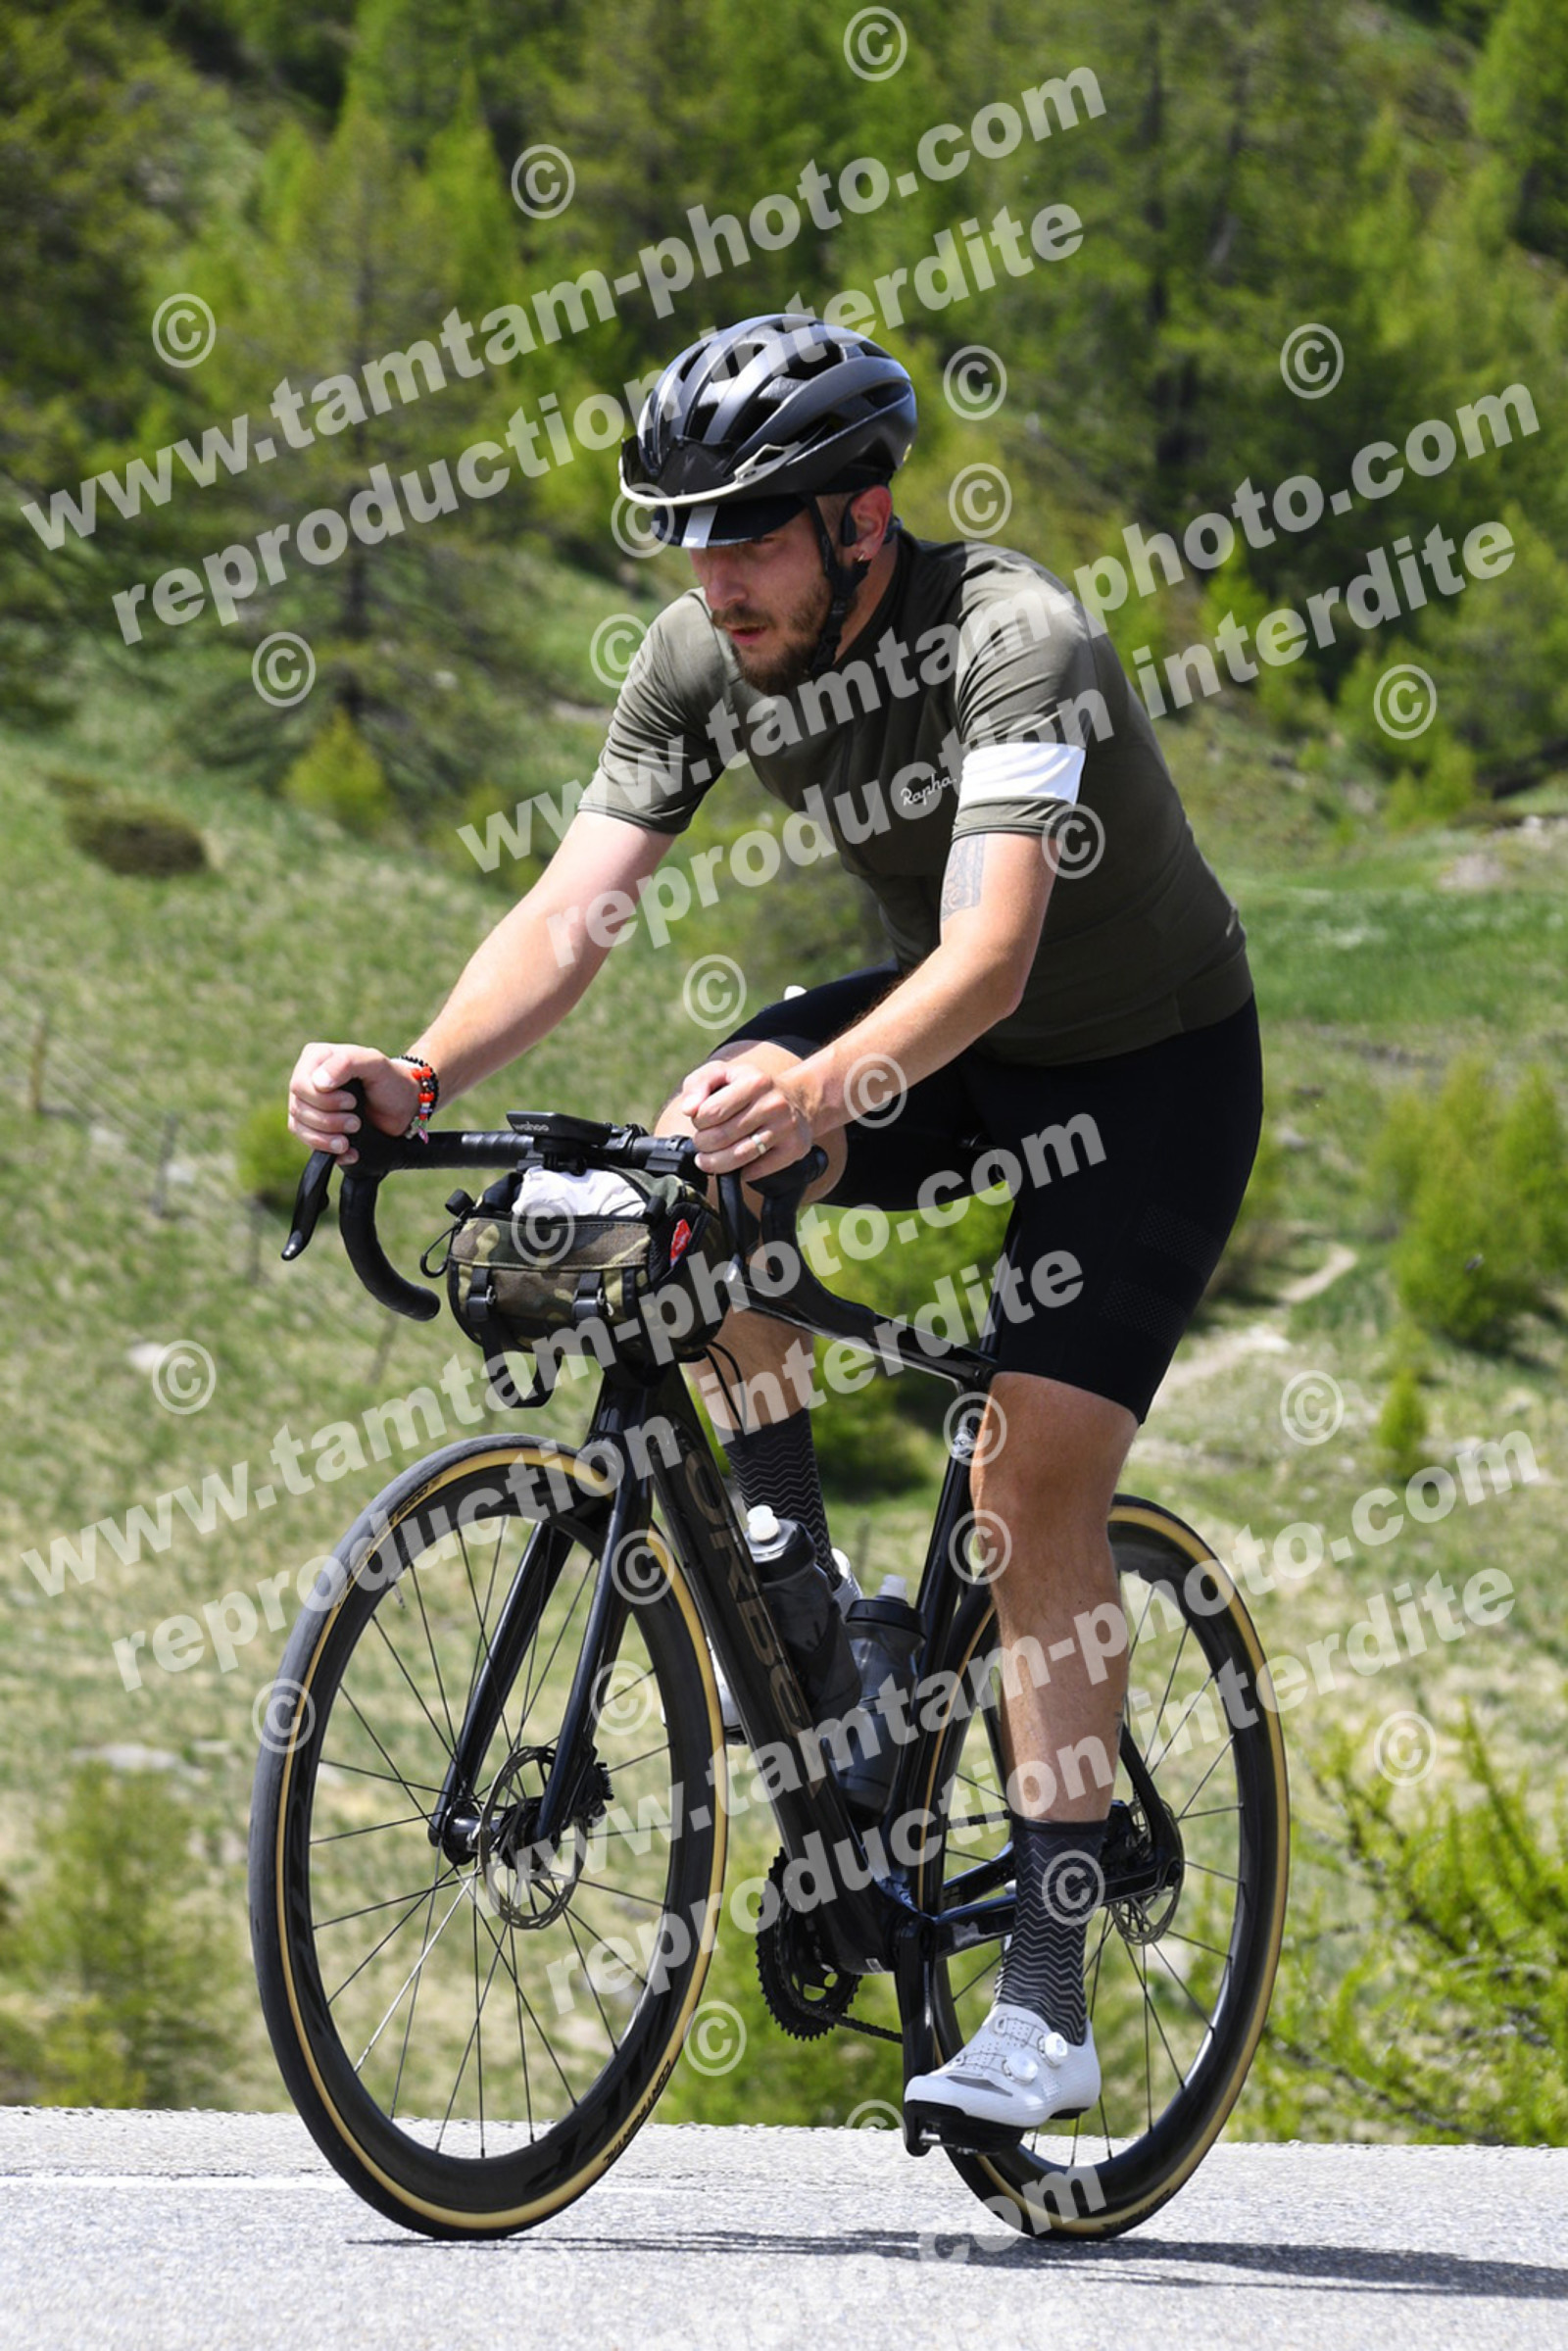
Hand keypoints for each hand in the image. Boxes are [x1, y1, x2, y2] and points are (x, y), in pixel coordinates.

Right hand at [287, 1044, 419, 1167]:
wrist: (403, 1107)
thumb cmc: (389, 1080)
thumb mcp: (374, 1063)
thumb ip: (347, 1063)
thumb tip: (319, 1083)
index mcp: (315, 1059)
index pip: (299, 1085)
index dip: (323, 1100)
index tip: (351, 1101)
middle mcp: (306, 1081)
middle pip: (298, 1108)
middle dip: (329, 1120)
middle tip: (356, 1122)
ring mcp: (307, 1106)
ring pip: (298, 1127)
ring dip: (327, 1138)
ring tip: (354, 1132)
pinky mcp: (314, 1128)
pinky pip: (308, 1143)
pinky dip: (329, 1151)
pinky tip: (350, 1150)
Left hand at [677, 1058, 814, 1179]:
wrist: (796, 1099)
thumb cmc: (749, 1087)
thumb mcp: (722, 1073)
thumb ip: (697, 1085)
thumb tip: (689, 1109)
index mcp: (755, 1082)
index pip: (710, 1112)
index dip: (698, 1121)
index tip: (702, 1121)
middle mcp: (773, 1104)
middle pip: (721, 1137)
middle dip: (703, 1144)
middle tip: (703, 1142)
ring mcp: (786, 1127)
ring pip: (738, 1157)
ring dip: (715, 1163)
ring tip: (707, 1160)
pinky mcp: (793, 1148)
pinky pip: (756, 1171)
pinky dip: (740, 1172)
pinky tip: (737, 1164)